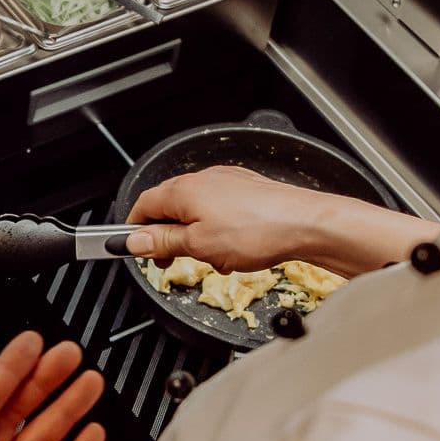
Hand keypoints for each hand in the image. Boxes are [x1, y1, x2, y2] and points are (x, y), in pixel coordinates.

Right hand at [126, 165, 439, 278]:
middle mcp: (204, 179)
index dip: (134, 228)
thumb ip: (164, 241)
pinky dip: (219, 232)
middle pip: (170, 207)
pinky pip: (221, 212)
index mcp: (184, 189)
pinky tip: (234, 251)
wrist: (306, 224)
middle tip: (172, 261)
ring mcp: (228, 183)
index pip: (143, 204)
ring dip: (196, 237)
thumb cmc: (257, 231)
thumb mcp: (199, 245)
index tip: (133, 249)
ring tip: (212, 258)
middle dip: (169, 236)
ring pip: (197, 211)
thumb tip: (134, 241)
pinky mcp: (249, 193)